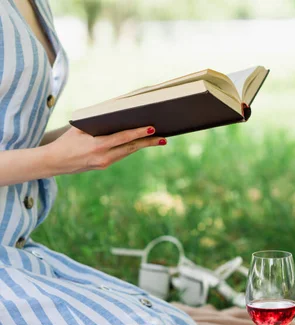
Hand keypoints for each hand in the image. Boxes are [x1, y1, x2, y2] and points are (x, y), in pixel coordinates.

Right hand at [46, 125, 166, 174]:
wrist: (54, 162)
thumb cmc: (66, 141)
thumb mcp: (79, 129)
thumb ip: (97, 122)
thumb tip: (114, 111)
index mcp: (97, 146)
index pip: (122, 138)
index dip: (138, 134)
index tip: (151, 129)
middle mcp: (103, 157)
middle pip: (130, 148)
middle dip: (148, 142)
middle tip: (163, 138)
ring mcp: (104, 163)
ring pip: (128, 152)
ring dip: (143, 146)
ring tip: (158, 140)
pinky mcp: (104, 166)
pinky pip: (121, 155)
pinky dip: (131, 147)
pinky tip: (140, 143)